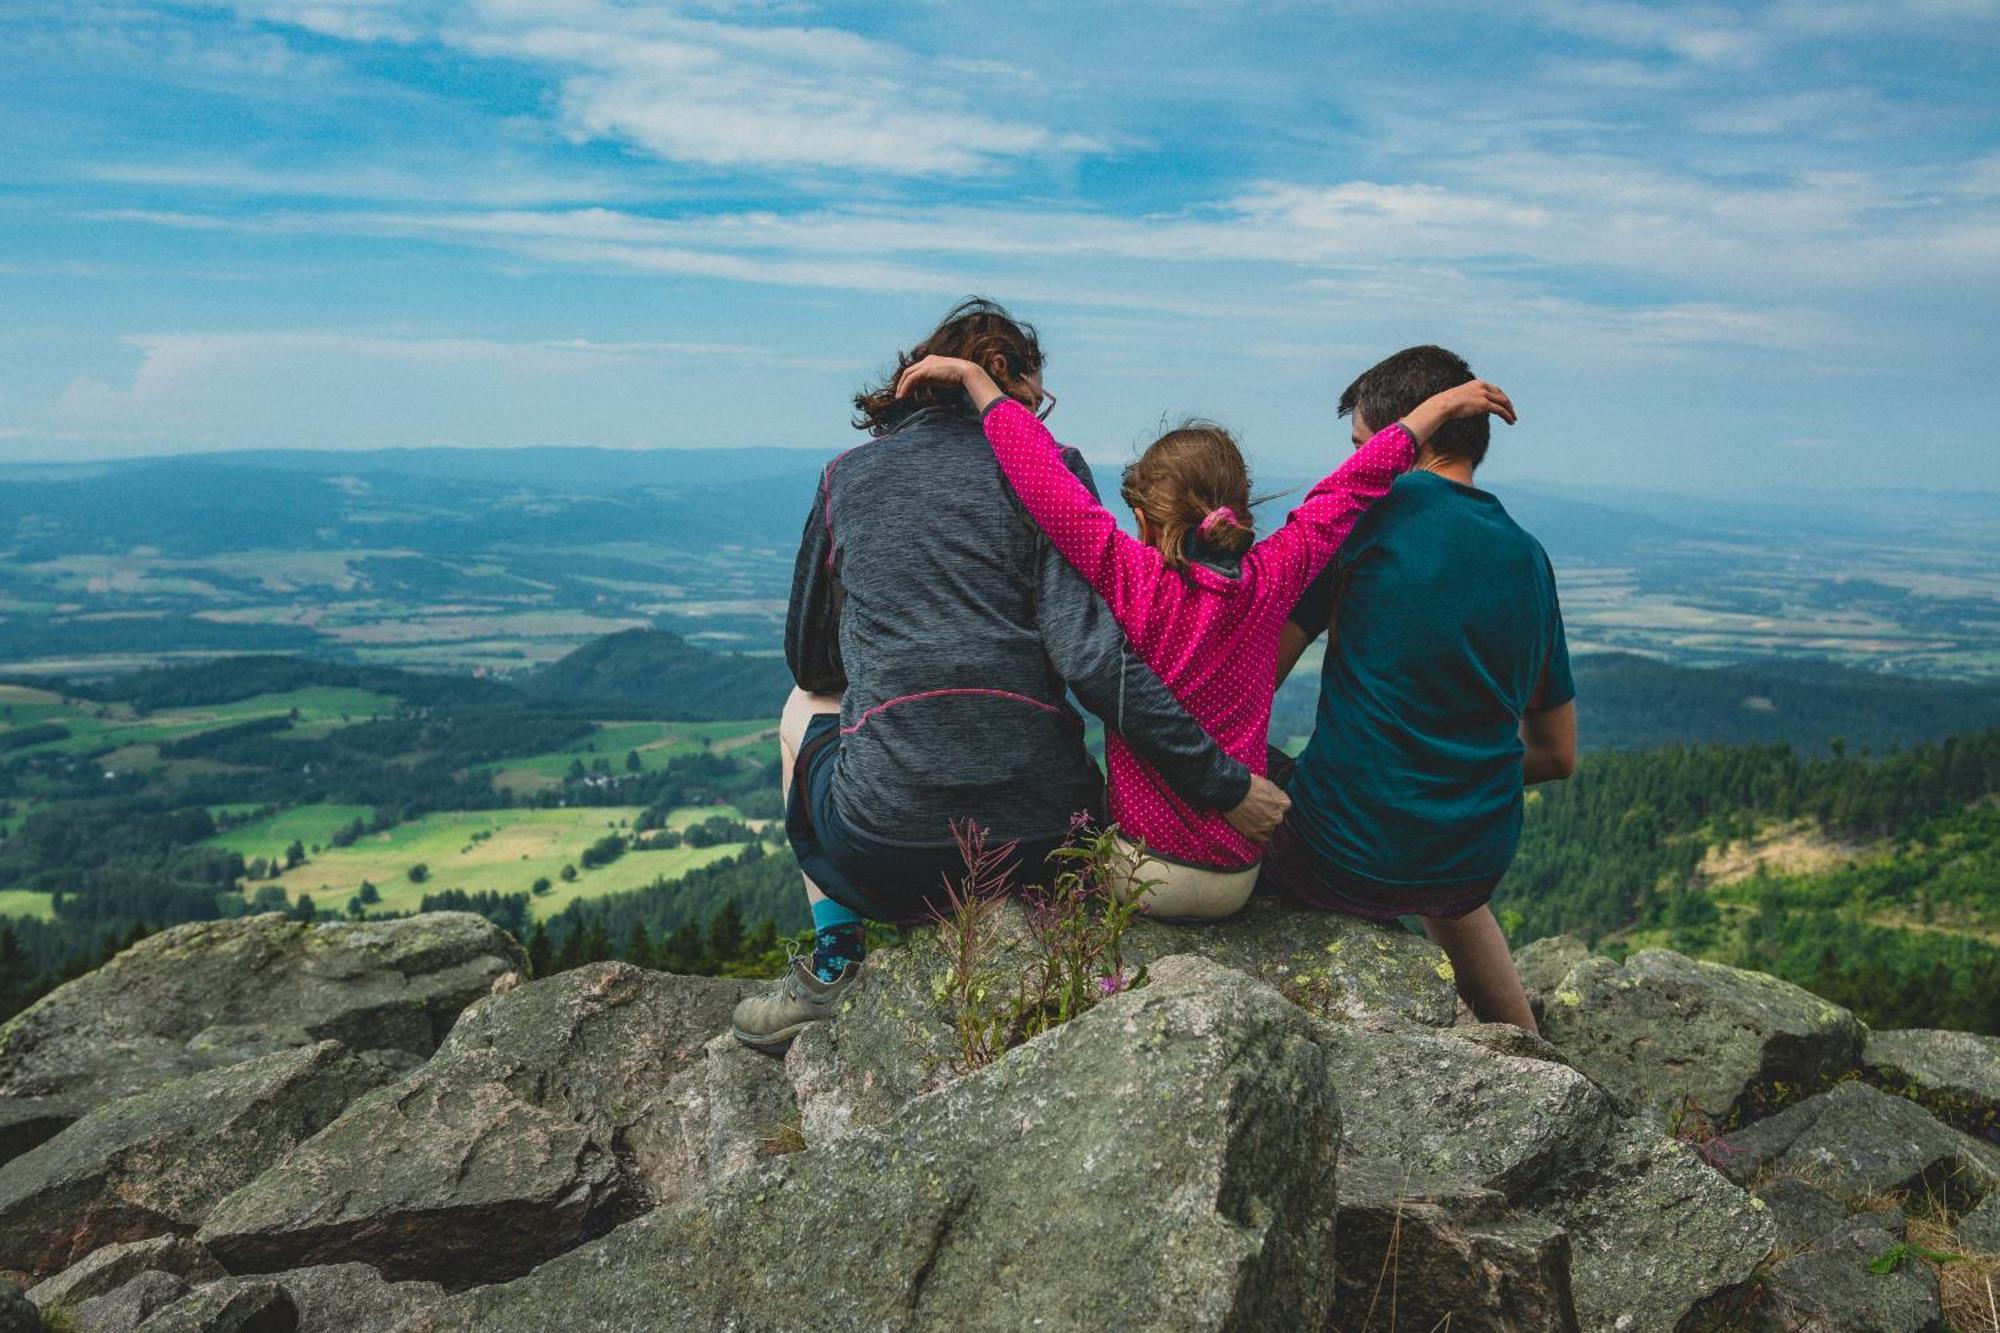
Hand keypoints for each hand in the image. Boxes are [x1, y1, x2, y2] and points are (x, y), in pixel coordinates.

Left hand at [894, 355, 1001, 410]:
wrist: (967, 373)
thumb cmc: (960, 378)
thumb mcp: (944, 380)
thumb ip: (935, 382)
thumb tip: (932, 391)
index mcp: (932, 361)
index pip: (916, 370)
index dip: (910, 381)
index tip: (908, 392)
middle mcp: (927, 360)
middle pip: (909, 371)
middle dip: (903, 383)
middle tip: (900, 396)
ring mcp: (926, 364)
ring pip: (908, 374)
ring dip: (902, 386)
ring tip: (900, 398)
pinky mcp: (925, 370)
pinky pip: (911, 379)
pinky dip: (905, 388)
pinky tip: (903, 396)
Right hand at [1222, 773, 1289, 843]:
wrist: (1232, 793)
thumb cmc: (1248, 785)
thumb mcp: (1268, 783)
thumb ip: (1276, 794)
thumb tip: (1278, 798)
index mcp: (1283, 803)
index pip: (1285, 805)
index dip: (1276, 802)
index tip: (1269, 800)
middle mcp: (1276, 817)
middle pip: (1277, 817)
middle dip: (1270, 813)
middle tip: (1260, 807)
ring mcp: (1265, 826)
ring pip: (1270, 828)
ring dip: (1265, 823)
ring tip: (1254, 816)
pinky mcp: (1254, 833)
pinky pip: (1263, 838)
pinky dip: (1260, 833)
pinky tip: (1255, 827)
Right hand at [1401, 380, 1515, 447]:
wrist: (1443, 404)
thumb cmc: (1447, 403)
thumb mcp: (1461, 397)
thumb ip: (1470, 399)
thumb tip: (1471, 407)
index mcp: (1478, 383)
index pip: (1495, 389)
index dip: (1502, 397)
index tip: (1505, 405)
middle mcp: (1483, 387)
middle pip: (1501, 395)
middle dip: (1508, 404)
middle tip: (1512, 412)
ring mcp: (1484, 394)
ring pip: (1503, 402)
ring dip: (1510, 411)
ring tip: (1513, 419)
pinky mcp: (1484, 404)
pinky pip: (1500, 410)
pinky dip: (1507, 415)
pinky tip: (1511, 421)